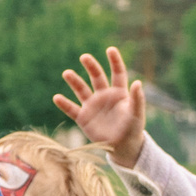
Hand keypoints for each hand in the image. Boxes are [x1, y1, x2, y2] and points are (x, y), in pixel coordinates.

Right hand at [52, 49, 148, 167]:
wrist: (123, 146)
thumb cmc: (133, 128)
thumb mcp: (137, 113)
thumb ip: (137, 98)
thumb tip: (138, 82)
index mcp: (119, 93)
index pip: (117, 73)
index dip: (114, 61)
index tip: (110, 49)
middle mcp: (104, 96)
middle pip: (97, 77)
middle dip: (91, 66)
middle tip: (84, 57)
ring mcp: (92, 106)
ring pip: (81, 90)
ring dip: (74, 81)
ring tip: (67, 73)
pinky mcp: (83, 118)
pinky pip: (71, 109)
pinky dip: (64, 104)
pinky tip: (56, 97)